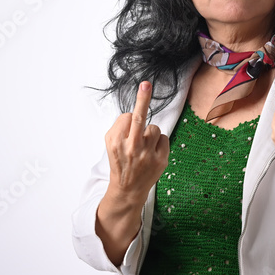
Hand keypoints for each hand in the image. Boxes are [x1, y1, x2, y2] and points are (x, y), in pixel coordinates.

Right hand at [104, 80, 169, 203]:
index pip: (126, 117)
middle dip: (142, 100)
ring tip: (144, 146)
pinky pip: (164, 138)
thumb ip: (119, 128)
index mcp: (116, 142)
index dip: (128, 119)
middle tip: (145, 84)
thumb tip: (133, 112)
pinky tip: (152, 153)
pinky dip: (159, 143)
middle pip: (137, 118)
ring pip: (154, 128)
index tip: (137, 99)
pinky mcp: (161, 160)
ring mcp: (147, 155)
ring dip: (150, 133)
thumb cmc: (120, 162)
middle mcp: (131, 148)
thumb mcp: (110, 145)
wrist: (128, 189)